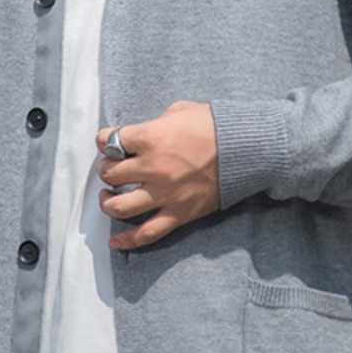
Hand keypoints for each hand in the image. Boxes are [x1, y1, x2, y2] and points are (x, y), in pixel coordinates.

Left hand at [96, 101, 218, 249]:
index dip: (104, 140)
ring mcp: (165, 193)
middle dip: (106, 169)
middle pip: (110, 174)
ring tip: (108, 196)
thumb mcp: (180, 110)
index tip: (106, 141)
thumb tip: (143, 131)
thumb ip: (155, 122)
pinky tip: (115, 242)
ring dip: (107, 202)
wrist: (247, 148)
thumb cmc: (216, 126)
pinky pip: (147, 233)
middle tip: (111, 167)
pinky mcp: (179, 213)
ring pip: (120, 207)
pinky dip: (128, 240)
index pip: (110, 141)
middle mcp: (153, 168)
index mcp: (150, 138)